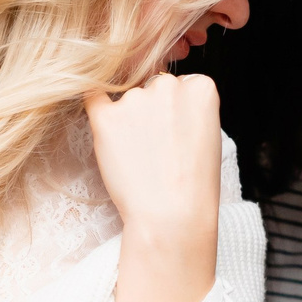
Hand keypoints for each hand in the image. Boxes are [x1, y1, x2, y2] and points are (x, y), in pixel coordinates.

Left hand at [86, 73, 221, 301]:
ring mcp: (135, 100)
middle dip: (152, 110)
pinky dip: (98, 110)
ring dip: (128, 118)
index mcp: (201, 87)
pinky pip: (93, 98)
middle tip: (156, 146)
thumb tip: (162, 95)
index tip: (177, 132)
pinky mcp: (105, 118)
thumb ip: (187, 107)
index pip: (181, 83)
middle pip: (153, 86)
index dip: (176, 110)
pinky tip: (106, 129)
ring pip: (127, 98)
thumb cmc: (193, 186)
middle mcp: (168, 85)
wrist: (171, 217)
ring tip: (140, 157)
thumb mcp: (209, 135)